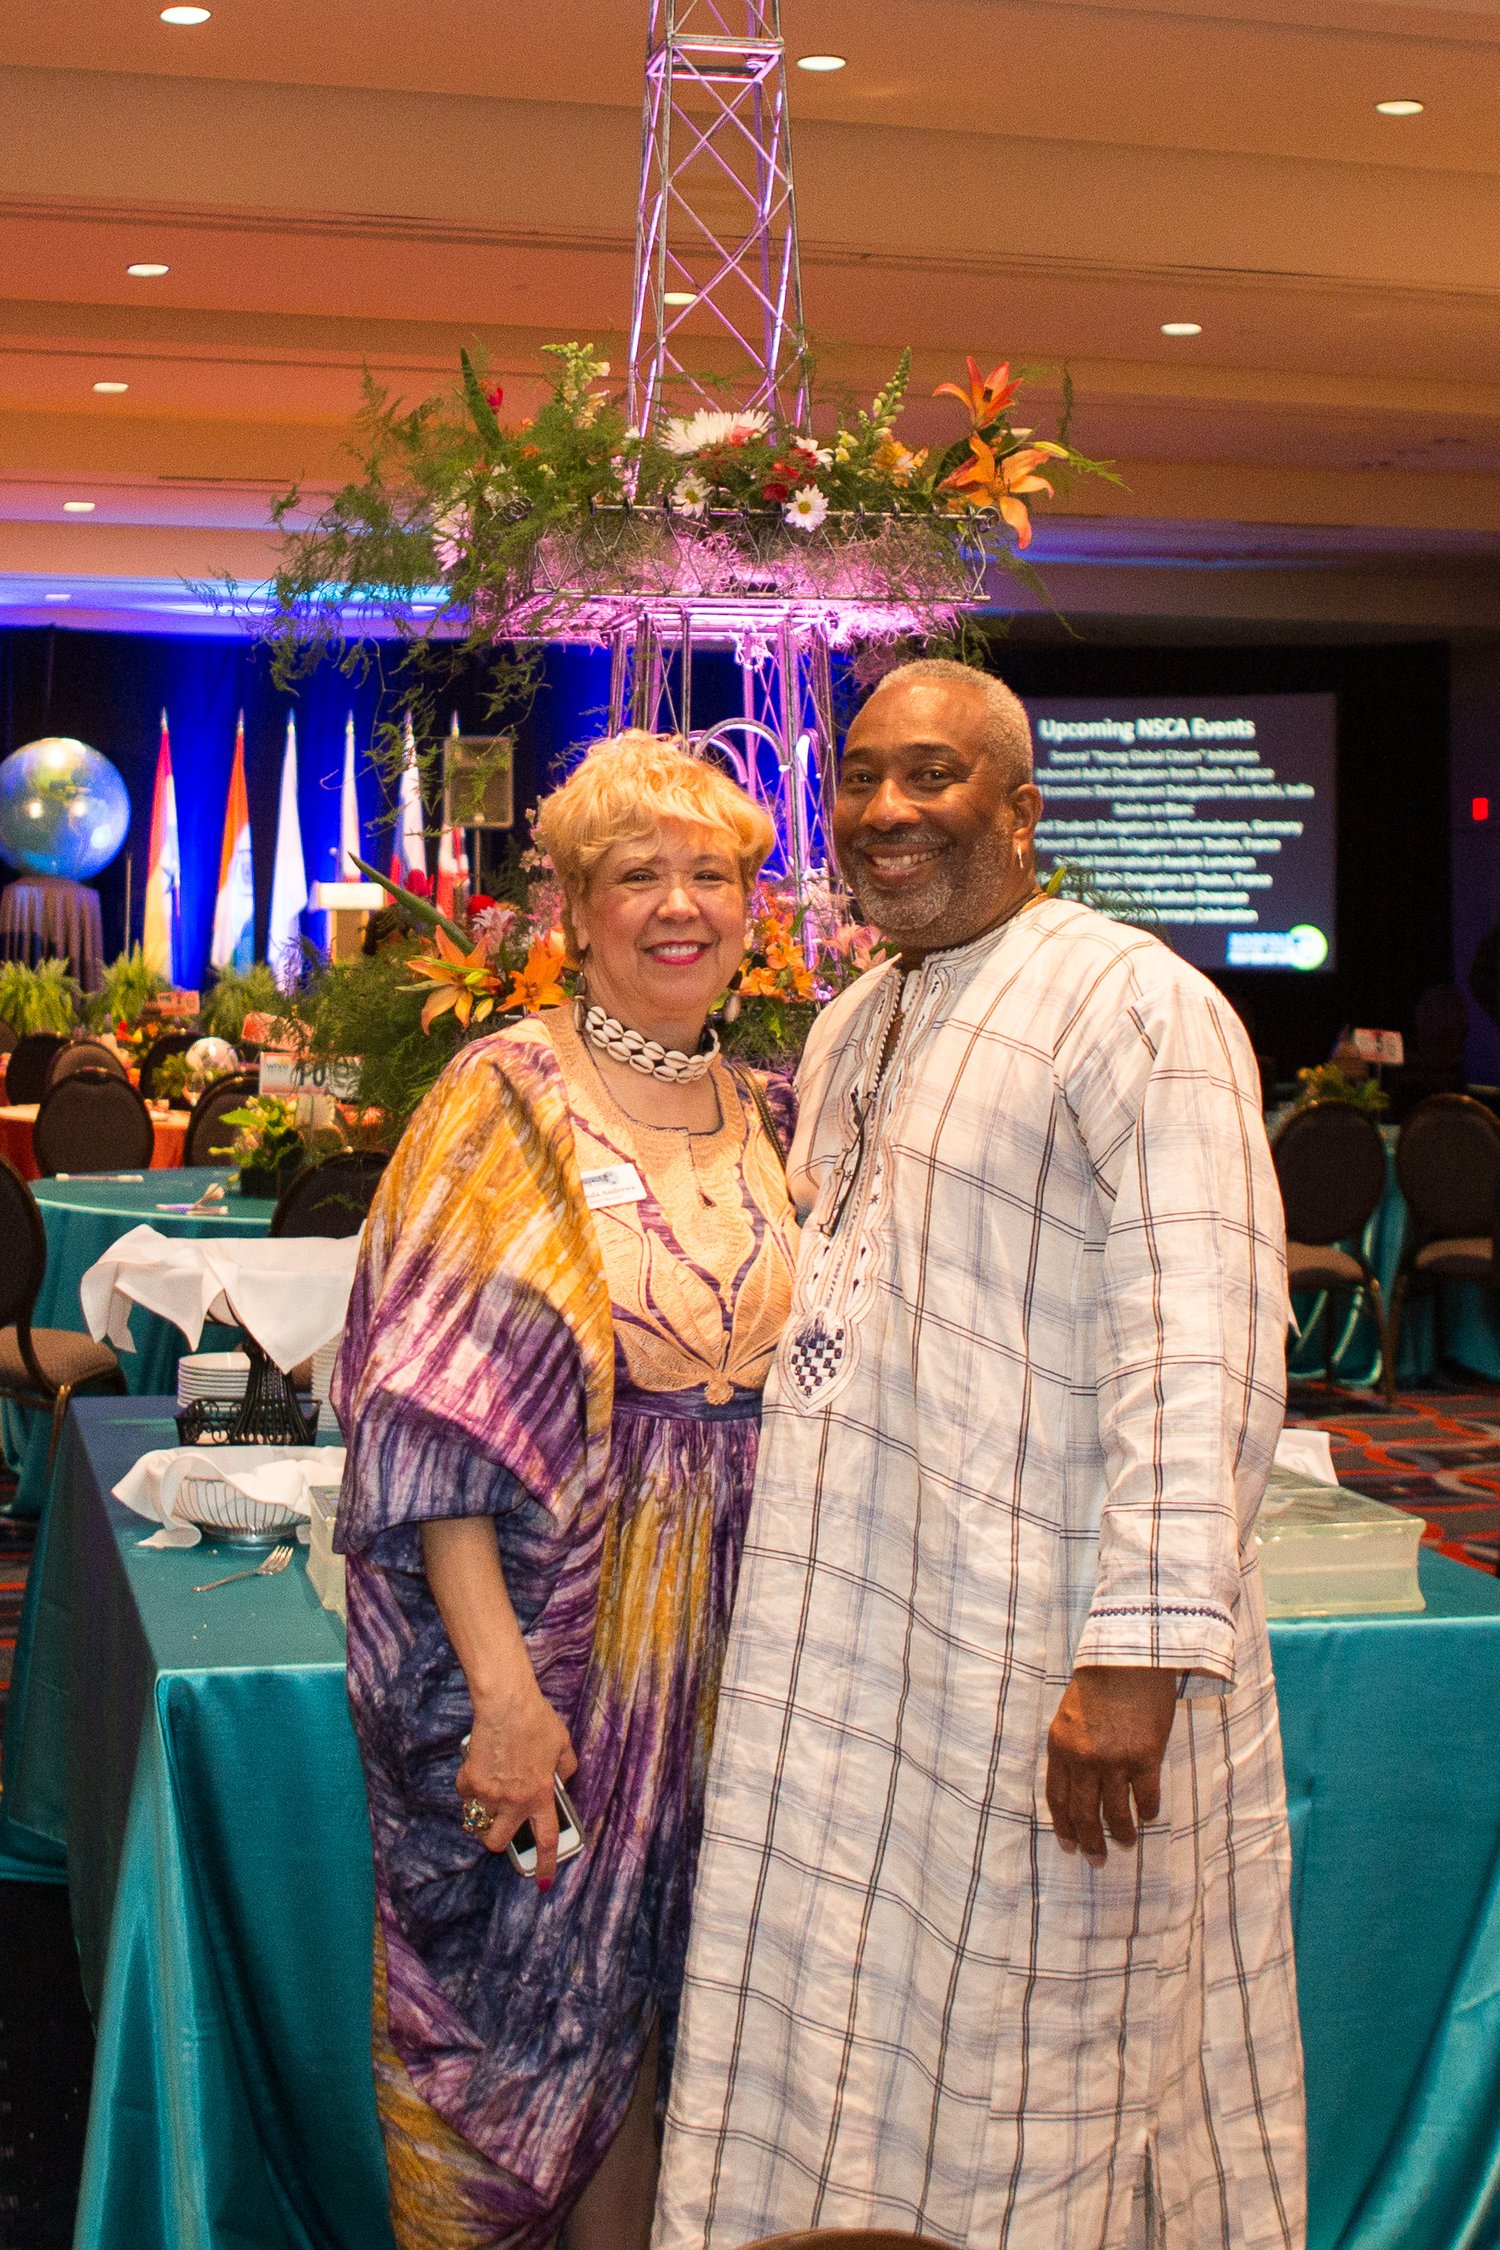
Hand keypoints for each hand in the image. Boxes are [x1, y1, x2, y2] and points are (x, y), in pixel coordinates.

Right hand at [458, 1686, 576, 1887]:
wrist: (506, 1703)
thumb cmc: (537, 1720)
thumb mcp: (563, 1744)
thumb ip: (565, 1768)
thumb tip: (561, 1778)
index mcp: (540, 1795)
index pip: (545, 1839)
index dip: (544, 1863)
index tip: (541, 1881)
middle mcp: (514, 1801)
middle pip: (497, 1842)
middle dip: (497, 1839)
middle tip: (501, 1824)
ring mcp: (489, 1792)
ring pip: (477, 1821)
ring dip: (481, 1815)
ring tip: (488, 1795)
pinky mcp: (469, 1779)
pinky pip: (466, 1794)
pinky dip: (469, 1787)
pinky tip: (478, 1769)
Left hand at [1044, 1665, 1177, 1865]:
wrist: (1128, 1658)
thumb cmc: (1098, 1684)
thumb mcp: (1068, 1717)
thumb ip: (1070, 1752)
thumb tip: (1077, 1790)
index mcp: (1060, 1748)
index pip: (1057, 1799)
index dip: (1064, 1826)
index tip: (1069, 1845)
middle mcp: (1084, 1759)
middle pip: (1084, 1813)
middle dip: (1091, 1842)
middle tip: (1097, 1861)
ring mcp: (1116, 1760)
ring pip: (1116, 1812)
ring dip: (1122, 1833)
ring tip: (1127, 1843)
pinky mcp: (1146, 1756)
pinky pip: (1146, 1797)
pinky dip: (1148, 1811)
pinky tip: (1149, 1816)